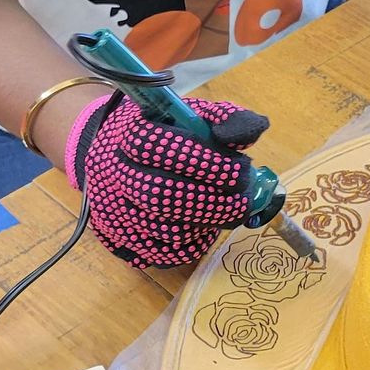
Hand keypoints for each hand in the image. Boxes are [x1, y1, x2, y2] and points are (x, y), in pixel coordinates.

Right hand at [66, 92, 268, 267]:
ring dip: (205, 224)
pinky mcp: (120, 239)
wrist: (118, 153)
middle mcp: (115, 174)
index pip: (163, 149)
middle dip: (211, 202)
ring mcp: (114, 210)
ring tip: (227, 211)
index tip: (240, 169)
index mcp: (130, 134)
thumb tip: (254, 131)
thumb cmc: (165, 132)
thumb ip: (224, 118)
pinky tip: (205, 227)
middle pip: (161, 196)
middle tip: (242, 200)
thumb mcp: (192, 113)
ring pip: (163, 230)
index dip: (206, 163)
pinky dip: (191, 244)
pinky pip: (161, 255)